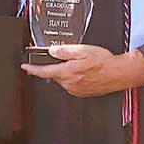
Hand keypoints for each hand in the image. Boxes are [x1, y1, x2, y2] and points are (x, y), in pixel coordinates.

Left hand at [21, 44, 143, 97]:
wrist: (118, 73)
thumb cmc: (103, 61)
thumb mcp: (82, 50)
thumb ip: (65, 50)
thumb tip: (52, 50)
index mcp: (67, 72)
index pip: (44, 72)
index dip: (32, 69)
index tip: (25, 67)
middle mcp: (69, 84)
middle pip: (54, 75)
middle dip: (55, 66)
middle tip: (66, 57)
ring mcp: (75, 90)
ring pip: (63, 79)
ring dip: (66, 71)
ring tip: (81, 63)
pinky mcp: (82, 93)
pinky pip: (72, 84)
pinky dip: (73, 77)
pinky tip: (84, 71)